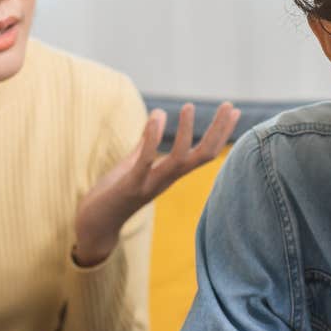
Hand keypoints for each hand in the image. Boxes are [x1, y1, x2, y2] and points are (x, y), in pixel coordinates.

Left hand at [73, 101, 239, 265]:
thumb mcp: (133, 164)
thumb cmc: (114, 193)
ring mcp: (150, 184)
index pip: (205, 153)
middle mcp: (167, 180)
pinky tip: (157, 117)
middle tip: (230, 106)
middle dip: (218, 132)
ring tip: (189, 106)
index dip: (222, 133)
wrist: (95, 224)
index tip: (235, 110)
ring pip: (178, 160)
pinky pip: (145, 162)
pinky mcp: (130, 186)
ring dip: (186, 133)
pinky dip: (152, 139)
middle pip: (202, 157)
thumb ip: (145, 144)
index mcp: (170, 174)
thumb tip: (156, 118)